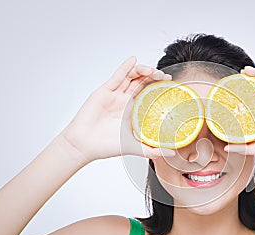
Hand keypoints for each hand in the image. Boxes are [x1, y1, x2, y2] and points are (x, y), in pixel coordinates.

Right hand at [60, 57, 175, 162]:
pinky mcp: (104, 92)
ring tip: (152, 70)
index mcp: (133, 111)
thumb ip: (152, 150)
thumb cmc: (105, 146)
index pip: (149, 94)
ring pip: (131, 78)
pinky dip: (125, 68)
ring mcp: (115, 95)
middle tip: (164, 77)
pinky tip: (133, 60)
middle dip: (154, 77)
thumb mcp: (134, 147)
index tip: (171, 85)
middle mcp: (125, 101)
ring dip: (142, 71)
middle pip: (142, 83)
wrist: (84, 145)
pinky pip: (117, 77)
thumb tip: (171, 153)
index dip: (160, 88)